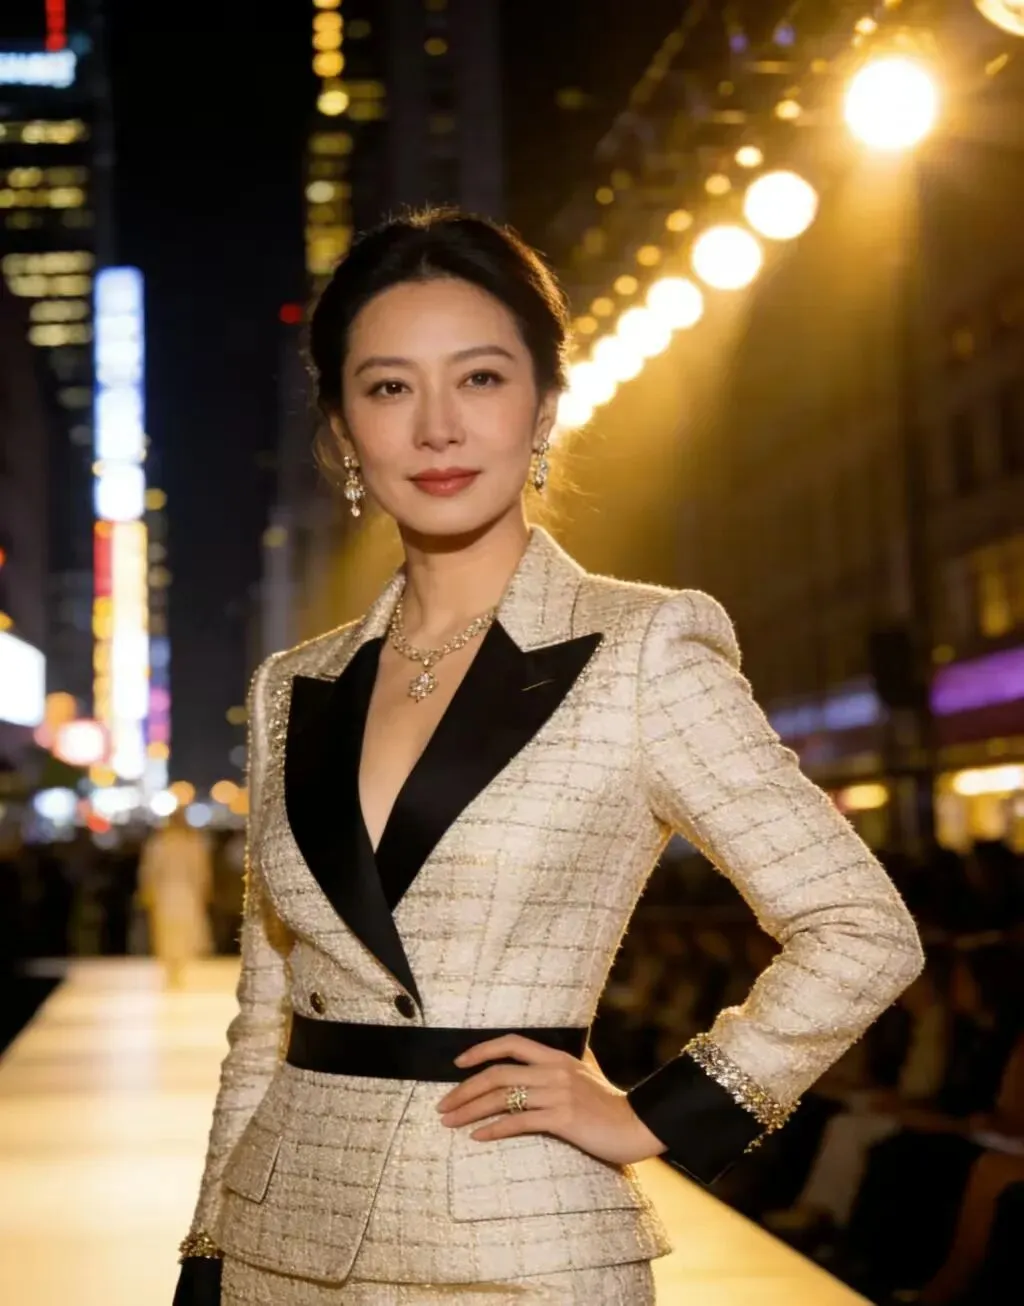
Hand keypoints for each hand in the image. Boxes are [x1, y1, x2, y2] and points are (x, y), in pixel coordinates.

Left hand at [435, 1034, 666, 1165]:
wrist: (637, 1125)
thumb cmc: (610, 1103)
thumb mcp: (587, 1072)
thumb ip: (570, 1061)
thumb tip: (560, 1050)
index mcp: (556, 1056)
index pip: (510, 1043)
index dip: (480, 1050)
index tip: (457, 1063)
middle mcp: (554, 1070)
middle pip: (497, 1073)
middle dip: (464, 1089)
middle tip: (442, 1105)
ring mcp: (558, 1094)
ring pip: (503, 1098)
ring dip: (470, 1110)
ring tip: (449, 1122)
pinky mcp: (563, 1119)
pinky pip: (520, 1122)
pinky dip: (494, 1129)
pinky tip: (478, 1137)